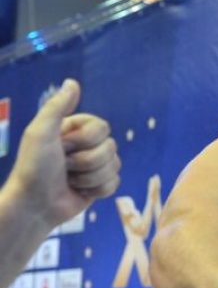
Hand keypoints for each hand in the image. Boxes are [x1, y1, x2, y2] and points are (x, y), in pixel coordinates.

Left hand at [10, 79, 120, 226]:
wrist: (34, 205)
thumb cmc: (34, 167)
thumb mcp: (40, 132)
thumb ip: (57, 106)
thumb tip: (72, 82)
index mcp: (76, 130)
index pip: (103, 127)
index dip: (85, 140)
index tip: (63, 146)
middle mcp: (87, 146)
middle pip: (111, 148)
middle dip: (86, 162)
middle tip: (64, 167)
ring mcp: (95, 166)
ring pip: (114, 167)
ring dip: (89, 178)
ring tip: (69, 180)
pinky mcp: (100, 185)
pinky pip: (114, 184)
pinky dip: (96, 190)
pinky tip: (79, 191)